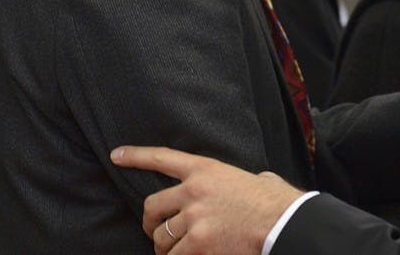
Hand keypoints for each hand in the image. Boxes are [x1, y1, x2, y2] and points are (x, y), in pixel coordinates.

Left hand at [110, 146, 302, 254]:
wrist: (283, 222)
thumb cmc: (275, 201)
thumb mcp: (255, 179)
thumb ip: (242, 181)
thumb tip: (257, 183)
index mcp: (206, 169)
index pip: (162, 158)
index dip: (136, 156)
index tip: (116, 155)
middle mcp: (193, 191)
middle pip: (152, 207)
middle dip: (150, 223)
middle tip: (156, 232)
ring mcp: (193, 219)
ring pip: (160, 238)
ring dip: (166, 248)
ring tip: (178, 252)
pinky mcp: (196, 244)